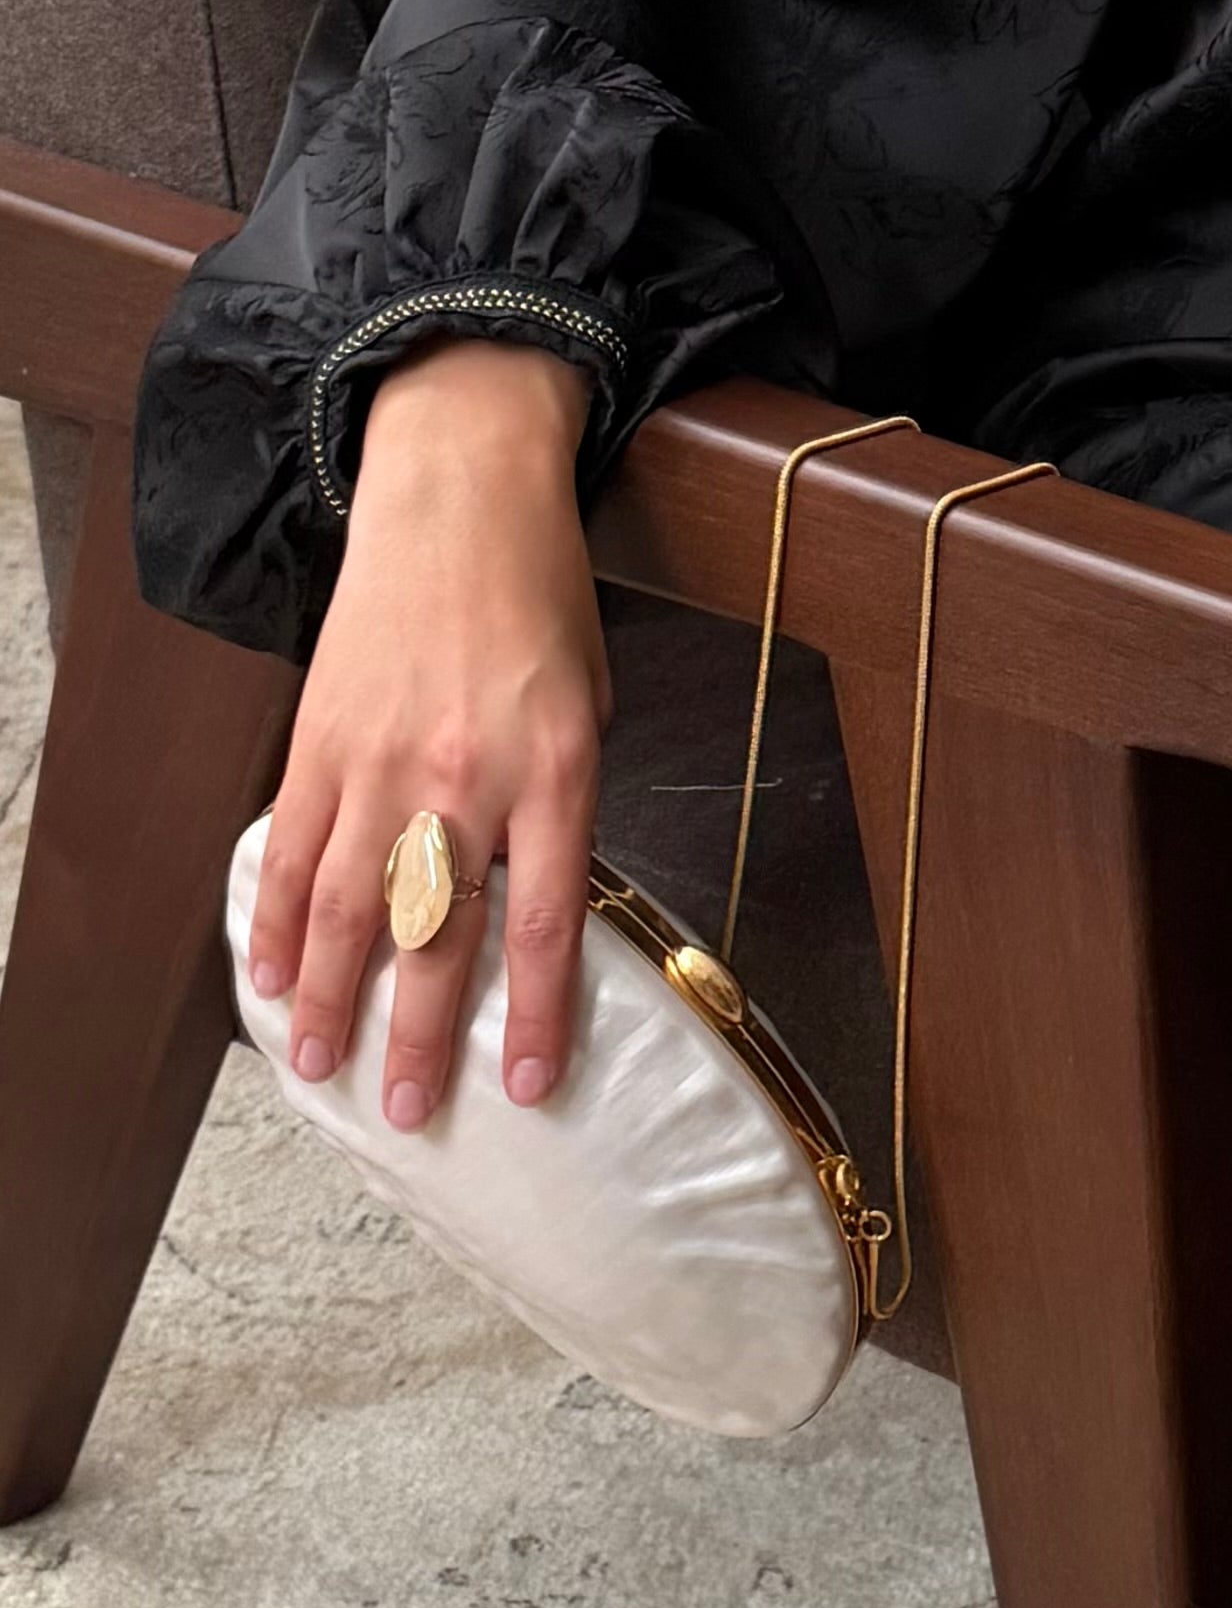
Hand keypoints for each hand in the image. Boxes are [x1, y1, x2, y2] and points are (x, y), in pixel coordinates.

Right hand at [242, 338, 608, 1127]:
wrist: (461, 495)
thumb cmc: (539, 605)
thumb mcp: (590, 708)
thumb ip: (561, 809)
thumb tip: (526, 911)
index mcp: (557, 771)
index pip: (544, 921)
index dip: (532, 1013)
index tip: (522, 1086)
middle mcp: (466, 775)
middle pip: (434, 932)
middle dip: (419, 1035)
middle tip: (409, 1112)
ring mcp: (381, 759)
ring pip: (344, 905)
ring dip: (328, 996)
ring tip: (317, 1066)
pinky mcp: (320, 738)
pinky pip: (288, 846)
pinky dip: (271, 917)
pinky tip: (265, 974)